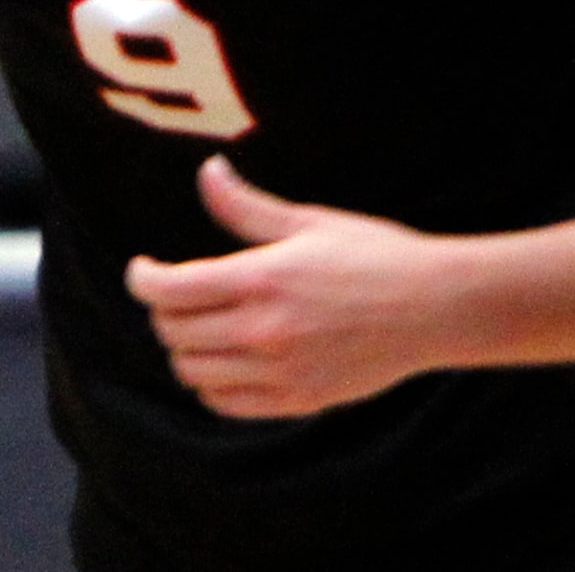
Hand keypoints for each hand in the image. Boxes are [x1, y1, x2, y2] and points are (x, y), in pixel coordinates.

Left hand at [127, 157, 460, 418]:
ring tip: (197, 326)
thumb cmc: (375, 255)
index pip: (171, 289)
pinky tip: (223, 361)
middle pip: (174, 331)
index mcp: (263, 278)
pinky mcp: (294, 400)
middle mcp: (262, 330)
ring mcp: (277, 371)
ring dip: (183, 348)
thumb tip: (208, 173)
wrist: (431, 307)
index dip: (143, 279)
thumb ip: (248, 208)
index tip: (142, 269)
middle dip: (163, 310)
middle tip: (174, 293)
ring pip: (193, 371)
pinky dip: (210, 384)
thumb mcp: (310, 222)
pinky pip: (224, 402)